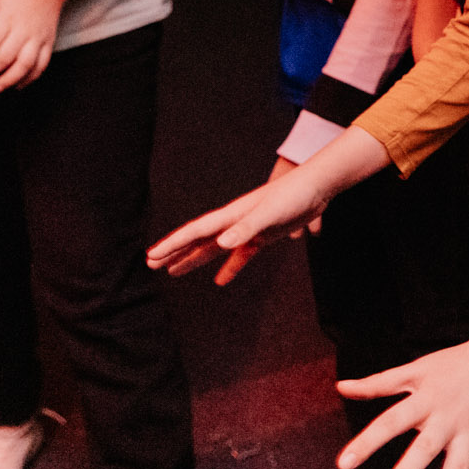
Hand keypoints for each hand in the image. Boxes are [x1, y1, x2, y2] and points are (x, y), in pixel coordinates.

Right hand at [147, 160, 333, 282]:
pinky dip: (230, 268)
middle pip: (198, 240)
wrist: (316, 188)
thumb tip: (222, 242)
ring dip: (194, 260)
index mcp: (231, 216)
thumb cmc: (293, 195)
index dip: (173, 244)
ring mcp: (247, 229)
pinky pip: (240, 256)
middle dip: (175, 252)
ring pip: (214, 248)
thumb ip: (246, 227)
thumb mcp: (269, 213)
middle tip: (151, 264)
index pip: (195, 231)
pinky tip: (220, 281)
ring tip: (173, 272)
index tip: (152, 256)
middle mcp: (234, 222)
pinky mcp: (263, 236)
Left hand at [335, 326, 468, 468]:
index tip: (343, 464)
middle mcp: (448, 420)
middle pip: (425, 448)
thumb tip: (340, 388)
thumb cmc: (453, 365)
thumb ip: (378, 383)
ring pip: (460, 468)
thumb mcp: (416, 369)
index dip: (367, 443)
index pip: (391, 422)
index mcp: (426, 400)